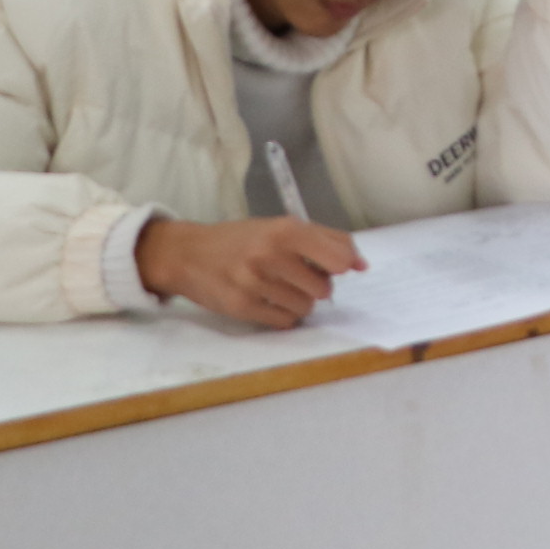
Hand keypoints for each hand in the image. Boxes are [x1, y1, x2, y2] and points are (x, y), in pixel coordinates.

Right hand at [134, 216, 365, 328]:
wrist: (188, 254)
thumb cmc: (241, 239)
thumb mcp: (280, 227)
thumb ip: (324, 240)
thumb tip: (361, 264)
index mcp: (285, 230)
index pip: (337, 257)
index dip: (343, 265)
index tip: (338, 267)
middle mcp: (270, 255)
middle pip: (324, 288)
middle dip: (316, 285)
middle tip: (297, 276)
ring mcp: (255, 283)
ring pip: (306, 307)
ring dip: (300, 301)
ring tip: (279, 287)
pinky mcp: (242, 307)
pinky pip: (285, 321)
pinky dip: (284, 314)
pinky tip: (268, 300)